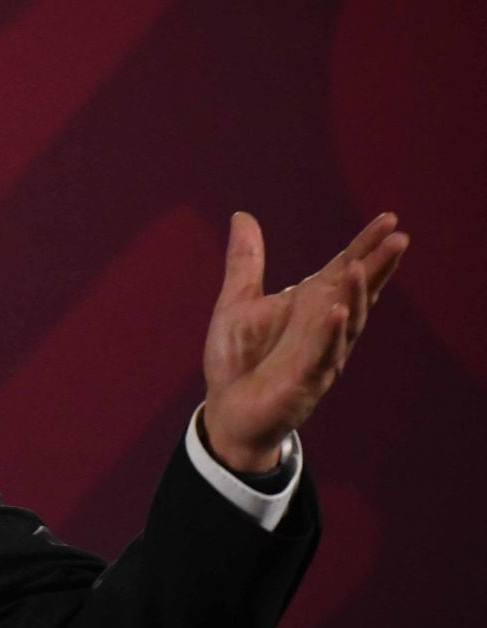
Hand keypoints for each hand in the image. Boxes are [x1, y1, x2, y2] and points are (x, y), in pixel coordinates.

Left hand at [202, 210, 407, 472]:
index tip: (389, 220)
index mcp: (309, 305)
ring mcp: (319, 354)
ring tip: (359, 267)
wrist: (228, 411)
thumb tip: (242, 216)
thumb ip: (245, 261)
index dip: (365, 246)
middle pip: (356, 292)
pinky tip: (338, 312)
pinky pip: (322, 354)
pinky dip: (330, 334)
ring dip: (354, 295)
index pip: (343, 270)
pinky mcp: (305, 380)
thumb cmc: (238, 358)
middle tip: (399, 239)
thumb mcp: (237, 301)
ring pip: (346, 323)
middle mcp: (322, 327)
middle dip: (377, 267)